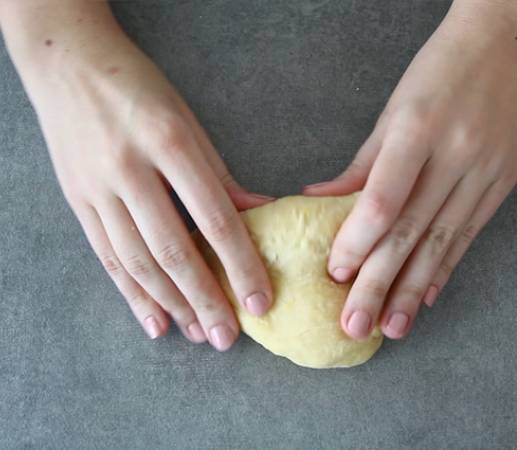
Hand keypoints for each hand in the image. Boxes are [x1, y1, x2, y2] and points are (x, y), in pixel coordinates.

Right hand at [6, 3, 272, 349]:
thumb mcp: (188, 121)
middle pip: (173, 250)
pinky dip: (131, 295)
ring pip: (137, 262)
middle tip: (230, 336)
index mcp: (168, 142)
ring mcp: (96, 189)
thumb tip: (259, 214)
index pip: (214, 217)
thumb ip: (221, 176)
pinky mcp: (77, 201)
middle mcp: (129, 169)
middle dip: (205, 299)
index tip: (261, 300)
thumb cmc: (140, 88)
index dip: (240, 264)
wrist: (67, 62)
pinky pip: (107, 258)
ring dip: (172, 305)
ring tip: (200, 334)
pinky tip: (154, 322)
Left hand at [304, 1, 516, 338]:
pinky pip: (469, 234)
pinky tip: (427, 296)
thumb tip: (319, 198)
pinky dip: (446, 267)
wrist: (505, 43)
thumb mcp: (392, 110)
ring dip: (413, 290)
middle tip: (354, 326)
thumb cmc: (437, 72)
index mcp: (418, 128)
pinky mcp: (502, 182)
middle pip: (410, 231)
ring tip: (391, 328)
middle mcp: (456, 154)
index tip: (334, 274)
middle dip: (378, 284)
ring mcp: (485, 171)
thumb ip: (361, 164)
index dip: (356, 242)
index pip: (383, 200)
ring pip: (443, 242)